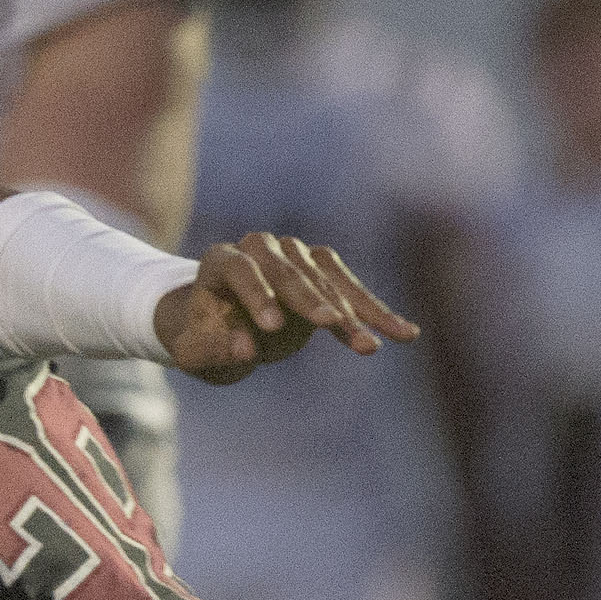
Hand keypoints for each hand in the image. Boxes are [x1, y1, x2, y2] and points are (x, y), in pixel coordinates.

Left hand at [154, 232, 419, 384]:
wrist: (226, 328)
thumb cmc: (205, 339)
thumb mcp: (195, 351)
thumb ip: (211, 350)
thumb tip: (246, 349)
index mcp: (221, 260)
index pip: (241, 271)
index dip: (257, 296)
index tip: (272, 327)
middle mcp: (259, 248)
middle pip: (287, 271)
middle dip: (310, 299)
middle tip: (329, 323)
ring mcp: (294, 254)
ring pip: (326, 282)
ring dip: (351, 315)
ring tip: (370, 348)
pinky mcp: (322, 267)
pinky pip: (351, 289)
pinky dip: (374, 313)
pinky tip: (404, 333)